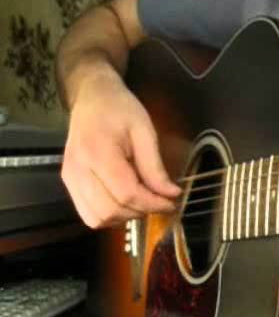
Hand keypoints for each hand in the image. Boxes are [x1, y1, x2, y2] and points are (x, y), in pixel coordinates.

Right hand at [62, 67, 180, 228]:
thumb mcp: (144, 131)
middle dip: (141, 211)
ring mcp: (70, 179)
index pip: (126, 193)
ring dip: (125, 216)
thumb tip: (170, 194)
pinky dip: (110, 215)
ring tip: (142, 199)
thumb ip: (155, 166)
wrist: (91, 98)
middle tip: (159, 200)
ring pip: (98, 218)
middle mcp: (78, 170)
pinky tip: (125, 201)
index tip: (172, 202)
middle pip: (111, 210)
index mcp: (97, 152)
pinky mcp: (69, 184)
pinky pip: (89, 214)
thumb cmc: (120, 109)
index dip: (153, 203)